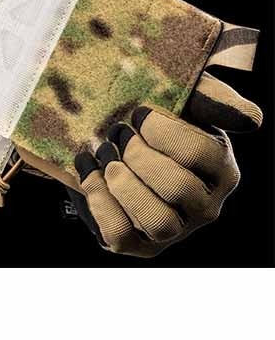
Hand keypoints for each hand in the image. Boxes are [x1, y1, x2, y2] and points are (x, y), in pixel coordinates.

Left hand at [70, 76, 262, 256]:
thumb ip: (215, 98)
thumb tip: (249, 121)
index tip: (140, 112)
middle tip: (118, 133)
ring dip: (121, 183)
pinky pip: (120, 235)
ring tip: (104, 152)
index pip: (200, 153)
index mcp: (221, 170)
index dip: (162, 130)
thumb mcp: (185, 95)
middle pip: (178, 188)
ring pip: (157, 222)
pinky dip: (98, 200)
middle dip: (138, 155)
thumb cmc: (153, 115)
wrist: (110, 135)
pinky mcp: (139, 244)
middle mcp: (205, 206)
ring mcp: (174, 230)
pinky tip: (90, 170)